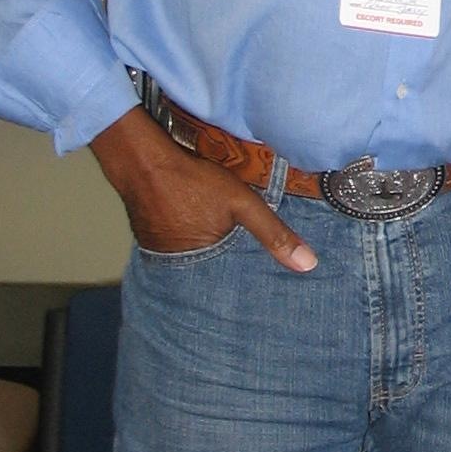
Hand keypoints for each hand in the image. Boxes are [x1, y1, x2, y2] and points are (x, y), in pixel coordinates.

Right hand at [89, 107, 315, 271]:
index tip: (263, 290)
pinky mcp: (150, 239)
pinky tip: (197, 231)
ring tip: (224, 254)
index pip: (231, 287)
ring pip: (194, 262)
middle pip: (211, 276)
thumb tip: (308, 264)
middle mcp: (177, 268)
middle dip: (228, 274)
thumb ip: (274, 233)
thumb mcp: (242, 204)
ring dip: (207, 258)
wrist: (142, 161)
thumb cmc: (192, 181)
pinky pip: (176, 248)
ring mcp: (160, 254)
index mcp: (201, 267)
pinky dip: (190, 243)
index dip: (246, 284)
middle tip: (248, 275)